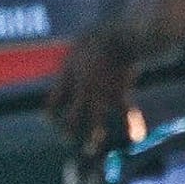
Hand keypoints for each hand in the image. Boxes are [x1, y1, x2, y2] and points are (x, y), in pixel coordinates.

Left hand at [46, 29, 137, 155]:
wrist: (119, 34)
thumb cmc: (98, 35)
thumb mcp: (78, 45)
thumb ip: (73, 60)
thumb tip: (68, 65)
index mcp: (69, 74)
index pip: (54, 98)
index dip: (50, 112)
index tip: (48, 121)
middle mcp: (82, 88)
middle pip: (72, 115)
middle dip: (69, 130)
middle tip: (66, 139)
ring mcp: (101, 93)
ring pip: (95, 122)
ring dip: (93, 138)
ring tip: (89, 149)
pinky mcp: (121, 94)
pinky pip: (127, 114)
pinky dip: (133, 125)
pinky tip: (136, 137)